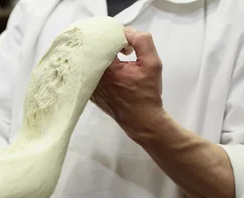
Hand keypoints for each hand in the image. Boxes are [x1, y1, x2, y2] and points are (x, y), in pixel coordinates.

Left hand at [91, 27, 167, 143]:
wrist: (141, 120)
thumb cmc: (147, 94)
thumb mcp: (153, 64)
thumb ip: (143, 42)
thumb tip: (128, 31)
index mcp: (107, 69)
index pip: (104, 41)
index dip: (118, 39)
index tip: (129, 49)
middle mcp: (94, 77)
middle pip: (95, 51)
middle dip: (110, 47)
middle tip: (125, 53)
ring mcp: (90, 86)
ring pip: (92, 62)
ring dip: (105, 58)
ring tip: (120, 65)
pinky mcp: (90, 93)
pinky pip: (90, 74)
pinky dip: (100, 70)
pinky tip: (114, 75)